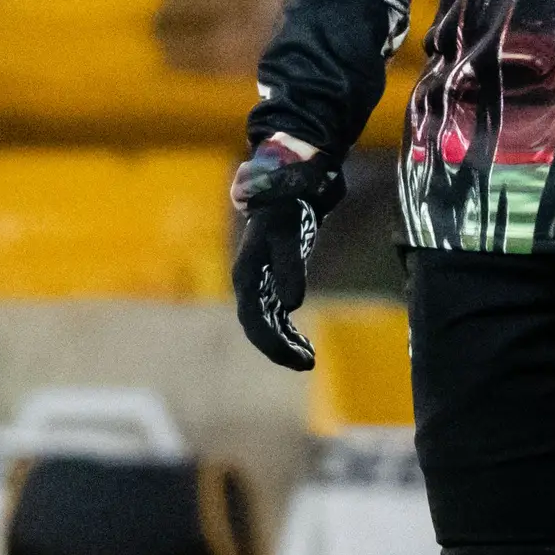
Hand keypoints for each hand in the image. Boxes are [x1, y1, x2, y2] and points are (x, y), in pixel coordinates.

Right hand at [227, 136, 342, 368]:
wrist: (286, 191)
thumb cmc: (287, 211)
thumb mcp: (290, 236)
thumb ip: (290, 268)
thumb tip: (292, 305)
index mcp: (246, 276)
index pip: (254, 321)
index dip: (273, 344)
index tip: (297, 359)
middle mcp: (248, 284)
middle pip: (258, 327)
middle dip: (280, 349)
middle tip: (308, 363)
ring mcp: (258, 284)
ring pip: (266, 324)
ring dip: (285, 342)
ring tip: (309, 358)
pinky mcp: (270, 281)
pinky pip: (275, 314)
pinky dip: (287, 330)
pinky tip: (302, 342)